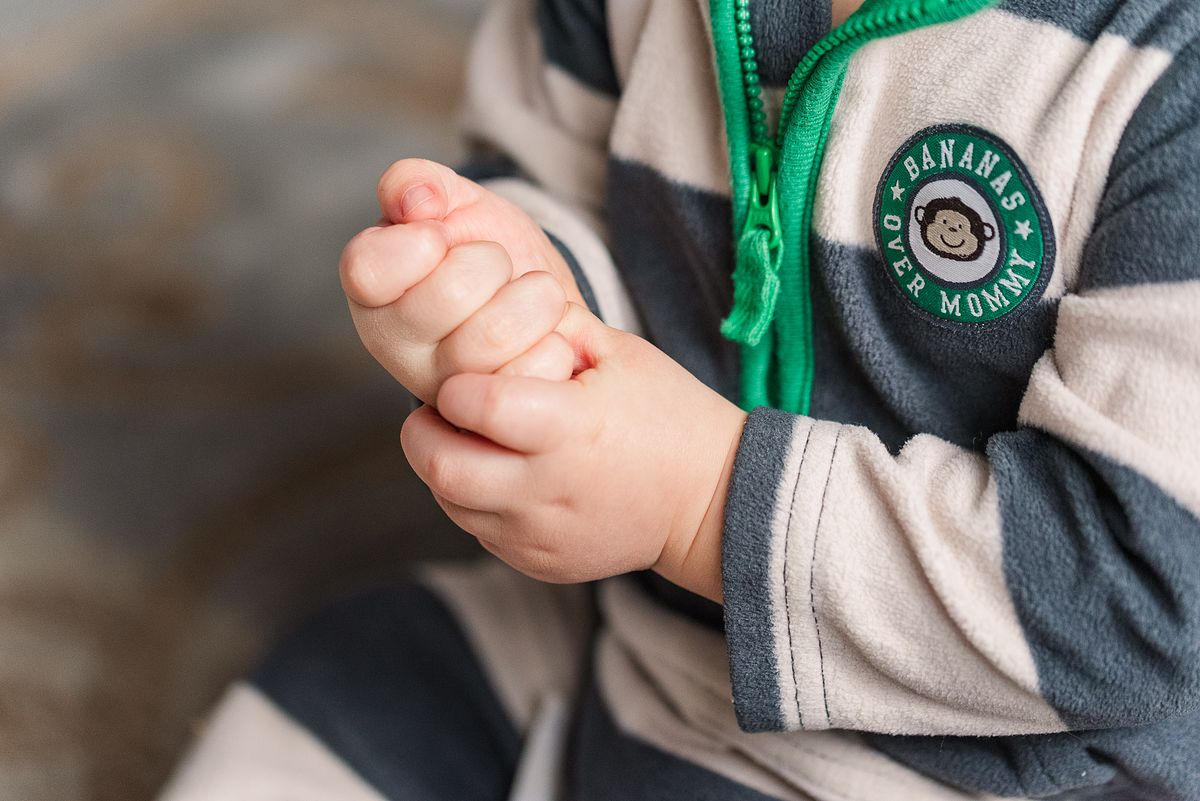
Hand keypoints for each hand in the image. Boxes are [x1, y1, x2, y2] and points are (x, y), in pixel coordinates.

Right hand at [340, 159, 583, 402]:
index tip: (442, 236)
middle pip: (448, 295)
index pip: (368, 269)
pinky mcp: (492, 418)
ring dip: (534, 297)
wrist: (541, 304)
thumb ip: (419, 183)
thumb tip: (415, 200)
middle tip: (496, 266)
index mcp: (371, 290)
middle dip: (490, 261)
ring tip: (533, 296)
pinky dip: (556, 341)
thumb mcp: (454, 202)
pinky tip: (546, 337)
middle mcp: (395, 346)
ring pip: (495, 336)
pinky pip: (533, 374)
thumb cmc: (485, 250)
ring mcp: (443, 389)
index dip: (420, 244)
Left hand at [400, 304, 746, 600]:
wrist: (711, 505)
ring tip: (476, 440)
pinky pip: (478, 530)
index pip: (473, 404)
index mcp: (570, 428)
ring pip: (448, 501)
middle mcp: (546, 489)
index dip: (456, 385)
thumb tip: (493, 303)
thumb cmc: (670, 418)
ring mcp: (538, 534)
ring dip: (447, 466)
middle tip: (443, 411)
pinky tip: (507, 476)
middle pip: (440, 464)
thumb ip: (552, 327)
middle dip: (424, 431)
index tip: (465, 377)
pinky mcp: (537, 562)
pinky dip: (476, 501)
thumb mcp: (621, 354)